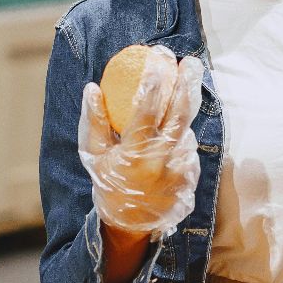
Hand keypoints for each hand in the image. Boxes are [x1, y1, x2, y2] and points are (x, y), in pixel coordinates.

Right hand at [78, 48, 204, 236]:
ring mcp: (180, 169)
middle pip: (181, 114)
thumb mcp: (94, 156)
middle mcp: (162, 160)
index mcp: (135, 153)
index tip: (158, 57)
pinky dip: (185, 130)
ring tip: (189, 78)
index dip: (155, 81)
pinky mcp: (191, 175)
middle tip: (190, 61)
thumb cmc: (107, 183)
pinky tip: (179, 119)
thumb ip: (94, 122)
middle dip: (188, 83)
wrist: (130, 225)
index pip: (148, 110)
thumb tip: (92, 87)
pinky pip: (190, 145)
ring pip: (189, 128)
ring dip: (189, 104)